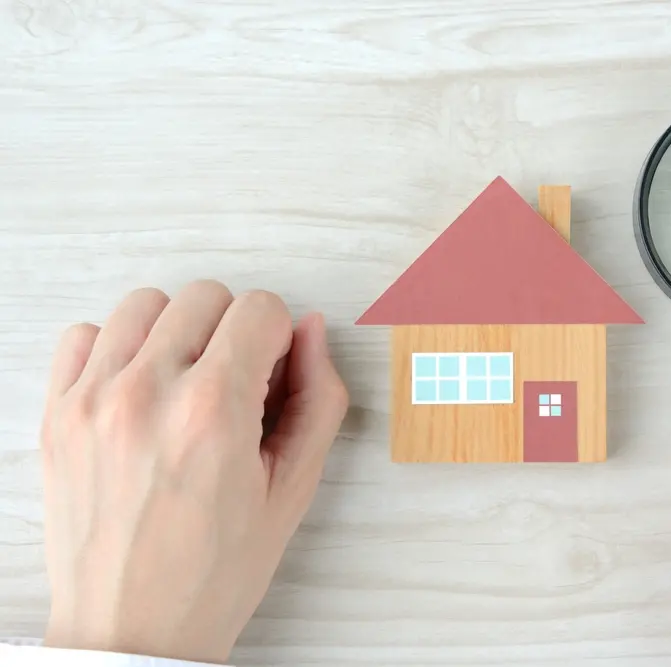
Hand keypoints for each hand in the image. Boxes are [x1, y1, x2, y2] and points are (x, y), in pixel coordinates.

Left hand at [40, 280, 348, 662]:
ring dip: (177, 331)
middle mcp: (148, 393)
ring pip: (145, 303)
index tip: (272, 375)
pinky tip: (139, 388)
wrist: (132, 631)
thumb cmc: (214, 571)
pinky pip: (84, 334)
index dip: (279, 339)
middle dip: (234, 330)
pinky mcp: (58, 415)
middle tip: (235, 383)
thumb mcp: (294, 489)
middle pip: (205, 295)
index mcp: (215, 411)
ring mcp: (94, 401)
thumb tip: (310, 332)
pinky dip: (116, 348)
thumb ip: (317, 398)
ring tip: (186, 383)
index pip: (259, 308)